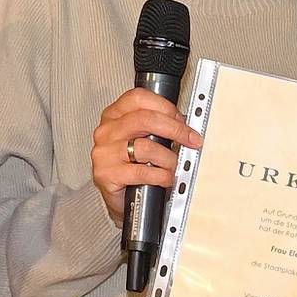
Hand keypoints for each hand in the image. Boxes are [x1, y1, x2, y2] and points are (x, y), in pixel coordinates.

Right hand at [90, 87, 202, 225]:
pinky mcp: (106, 173)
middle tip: (192, 140)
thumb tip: (186, 126)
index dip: (165, 107)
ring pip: (145, 147)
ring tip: (173, 166)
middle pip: (145, 119)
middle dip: (175, 129)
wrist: (120, 198)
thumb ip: (158, 127)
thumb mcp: (142, 139)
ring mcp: (104, 152)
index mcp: (114, 115)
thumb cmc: (131, 165)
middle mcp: (107, 131)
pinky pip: (141, 172)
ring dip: (168, 158)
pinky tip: (165, 178)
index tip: (182, 120)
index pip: (139, 98)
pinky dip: (160, 176)